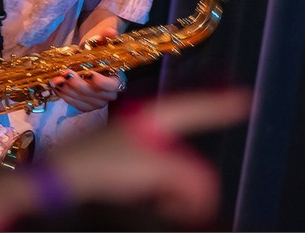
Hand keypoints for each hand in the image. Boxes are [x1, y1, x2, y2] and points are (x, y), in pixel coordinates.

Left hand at [44, 88, 251, 226]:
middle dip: (194, 184)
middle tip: (188, 207)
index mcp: (151, 115)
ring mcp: (133, 146)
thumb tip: (203, 192)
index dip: (220, 103)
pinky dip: (164, 196)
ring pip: (176, 173)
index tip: (245, 97)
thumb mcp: (155, 169)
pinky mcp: (125, 166)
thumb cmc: (101, 166)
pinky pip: (161, 182)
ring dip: (176, 194)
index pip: (194, 105)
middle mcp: (144, 126)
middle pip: (190, 154)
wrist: (58, 181)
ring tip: (161, 206)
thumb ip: (191, 177)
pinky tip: (156, 205)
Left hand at [48, 25, 123, 111]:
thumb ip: (106, 35)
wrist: (89, 53)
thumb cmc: (97, 46)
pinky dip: (66, 97)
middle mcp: (109, 93)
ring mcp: (98, 101)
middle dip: (78, 86)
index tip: (89, 74)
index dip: (101, 82)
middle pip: (95, 95)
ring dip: (69, 91)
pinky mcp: (87, 104)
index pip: (112, 85)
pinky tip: (57, 87)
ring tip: (56, 80)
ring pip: (84, 101)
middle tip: (65, 74)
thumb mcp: (101, 38)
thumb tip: (110, 32)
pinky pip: (77, 105)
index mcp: (116, 78)